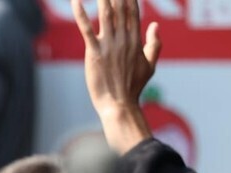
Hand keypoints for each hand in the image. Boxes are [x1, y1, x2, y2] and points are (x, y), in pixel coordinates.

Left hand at [72, 0, 160, 152]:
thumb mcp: (150, 65)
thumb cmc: (133, 87)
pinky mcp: (94, 52)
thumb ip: (154, 44)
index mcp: (135, 40)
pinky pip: (86, 29)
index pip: (133, 12)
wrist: (119, 104)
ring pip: (105, 14)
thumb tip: (155, 25)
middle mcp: (123, 39)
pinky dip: (80, 14)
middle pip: (120, 9)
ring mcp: (109, 45)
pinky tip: (75, 1)